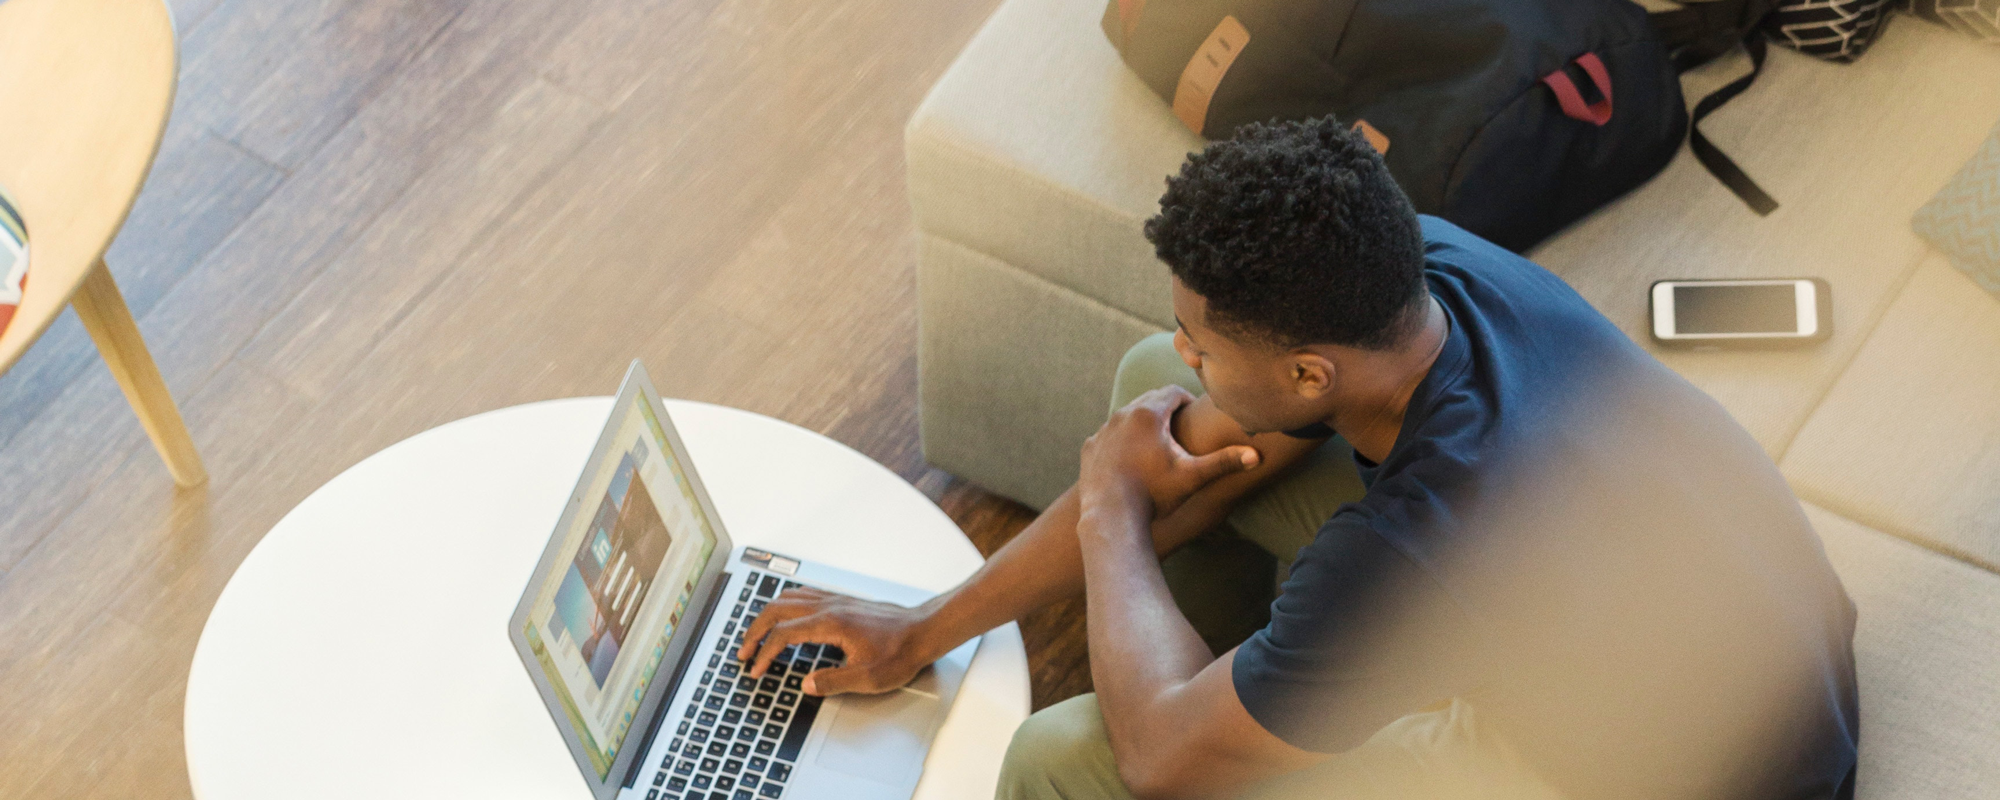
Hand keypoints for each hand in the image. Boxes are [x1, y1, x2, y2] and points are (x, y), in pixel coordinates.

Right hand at [734, 587, 939, 695]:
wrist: (924, 630)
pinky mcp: (842, 601)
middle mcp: (829, 606)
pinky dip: (784, 605)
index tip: (754, 669)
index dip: (764, 654)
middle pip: (777, 610)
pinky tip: (785, 616)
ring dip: (767, 616)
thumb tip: (805, 684)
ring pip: (788, 598)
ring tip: (756, 634)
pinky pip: (803, 595)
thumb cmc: (901, 652)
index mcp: (831, 624)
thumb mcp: (868, 678)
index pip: (784, 635)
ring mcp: (835, 600)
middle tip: (742, 651)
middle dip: (755, 631)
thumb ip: (833, 681)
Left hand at [1081, 386, 1259, 518]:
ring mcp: (1103, 430)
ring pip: (1126, 417)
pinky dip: (1121, 440)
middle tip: (1178, 424)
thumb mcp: (1192, 476)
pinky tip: (1130, 456)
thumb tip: (1257, 455)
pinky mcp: (1090, 447)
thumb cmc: (1154, 494)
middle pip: (1148, 400)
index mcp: (1149, 414)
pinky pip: (1108, 434)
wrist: (1111, 516)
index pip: (1173, 392)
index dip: (1186, 400)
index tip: (1194, 413)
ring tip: (1156, 442)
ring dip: (1142, 424)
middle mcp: (1122, 415)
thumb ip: (1224, 462)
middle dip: (1165, 410)